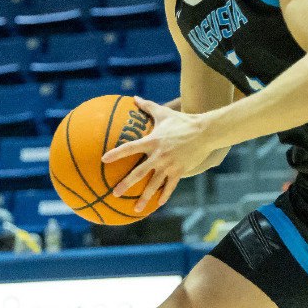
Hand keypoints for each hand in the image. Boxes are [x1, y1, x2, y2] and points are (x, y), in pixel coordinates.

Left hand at [101, 97, 208, 214]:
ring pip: (154, 185)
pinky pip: (170, 186)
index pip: (130, 148)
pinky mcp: (179, 171)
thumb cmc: (183, 121)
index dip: (116, 154)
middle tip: (115, 193)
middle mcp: (158, 155)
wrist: (205, 132)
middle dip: (126, 184)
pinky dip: (164, 196)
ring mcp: (169, 165)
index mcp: (152, 142)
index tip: (103, 160)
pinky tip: (158, 204)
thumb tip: (134, 98)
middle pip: (139, 173)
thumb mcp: (164, 112)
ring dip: (144, 198)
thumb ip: (147, 106)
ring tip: (135, 209)